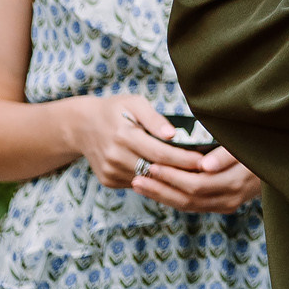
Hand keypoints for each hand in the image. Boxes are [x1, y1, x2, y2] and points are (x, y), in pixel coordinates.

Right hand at [66, 94, 207, 191]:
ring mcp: (110, 171)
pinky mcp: (108, 181)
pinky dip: (152, 180)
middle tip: (206, 171)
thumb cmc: (115, 110)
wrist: (81, 126)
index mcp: (123, 135)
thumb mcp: (134, 104)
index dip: (184, 159)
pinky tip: (166, 174)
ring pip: (148, 181)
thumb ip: (155, 118)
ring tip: (192, 174)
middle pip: (156, 169)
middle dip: (182, 172)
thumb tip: (173, 134)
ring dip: (169, 179)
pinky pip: (137, 184)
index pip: (160, 152)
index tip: (204, 161)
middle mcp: (115, 156)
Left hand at [136, 145, 266, 213]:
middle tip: (137, 175)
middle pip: (189, 197)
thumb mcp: (247, 143)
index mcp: (236, 181)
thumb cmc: (261, 144)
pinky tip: (157, 189)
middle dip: (161, 187)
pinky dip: (173, 197)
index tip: (152, 163)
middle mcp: (231, 197)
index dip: (173, 176)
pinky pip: (194, 205)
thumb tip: (203, 165)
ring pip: (188, 205)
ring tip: (139, 184)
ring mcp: (227, 204)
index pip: (197, 184)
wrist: (281, 160)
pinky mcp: (224, 205)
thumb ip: (226, 154)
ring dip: (162, 195)